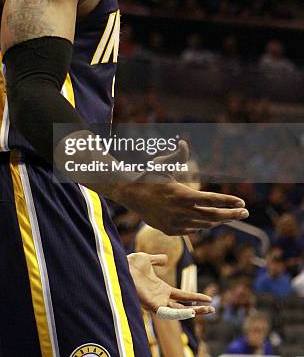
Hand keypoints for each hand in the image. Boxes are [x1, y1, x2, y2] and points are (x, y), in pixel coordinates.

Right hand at [111, 141, 247, 234]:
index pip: (212, 199)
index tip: (242, 202)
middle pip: (213, 216)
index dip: (229, 201)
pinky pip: (191, 230)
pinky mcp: (169, 230)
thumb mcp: (162, 163)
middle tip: (245, 212)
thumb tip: (183, 143)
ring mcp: (175, 223)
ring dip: (218, 220)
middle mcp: (180, 211)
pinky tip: (208, 221)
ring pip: (204, 225)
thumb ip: (177, 156)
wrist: (129, 194)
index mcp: (182, 194)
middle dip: (232, 214)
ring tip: (229, 216)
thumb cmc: (148, 175)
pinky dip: (201, 225)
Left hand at [127, 252, 213, 316]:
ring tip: (208, 310)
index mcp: (162, 289)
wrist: (120, 265)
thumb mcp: (147, 260)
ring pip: (179, 312)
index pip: (183, 296)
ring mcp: (157, 303)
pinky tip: (191, 311)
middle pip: (184, 307)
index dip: (195, 297)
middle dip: (199, 309)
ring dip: (194, 312)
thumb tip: (166, 258)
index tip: (209, 298)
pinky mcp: (152, 306)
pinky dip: (179, 313)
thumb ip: (157, 260)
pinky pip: (168, 313)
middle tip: (213, 309)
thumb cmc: (130, 264)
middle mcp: (161, 298)